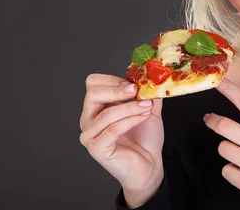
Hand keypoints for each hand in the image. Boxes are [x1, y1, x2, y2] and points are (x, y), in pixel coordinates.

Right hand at [79, 73, 164, 194]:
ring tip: (147, 107)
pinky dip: (130, 120)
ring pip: (106, 113)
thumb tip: (151, 75)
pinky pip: (112, 129)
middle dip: (116, 90)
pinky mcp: (97, 148)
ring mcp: (90, 135)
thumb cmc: (144, 138)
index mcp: (96, 107)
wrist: (150, 164)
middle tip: (136, 91)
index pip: (93, 83)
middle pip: (92, 94)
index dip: (112, 80)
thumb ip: (147, 92)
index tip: (132, 84)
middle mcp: (88, 119)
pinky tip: (143, 117)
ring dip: (130, 107)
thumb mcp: (147, 108)